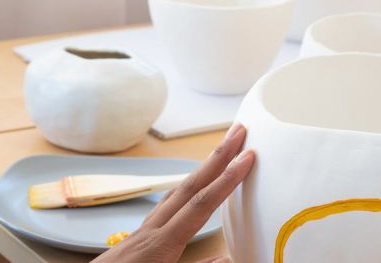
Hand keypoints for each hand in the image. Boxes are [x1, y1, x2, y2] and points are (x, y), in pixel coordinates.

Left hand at [92, 124, 254, 262]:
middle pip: (189, 186)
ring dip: (200, 171)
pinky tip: (187, 193)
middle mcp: (150, 232)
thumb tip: (228, 260)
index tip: (247, 157)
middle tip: (237, 131)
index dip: (228, 180)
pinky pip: (164, 206)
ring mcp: (139, 234)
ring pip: (175, 193)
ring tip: (220, 155)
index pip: (202, 204)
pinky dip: (182, 192)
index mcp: (160, 246)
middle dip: (216, 157)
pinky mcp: (133, 240)